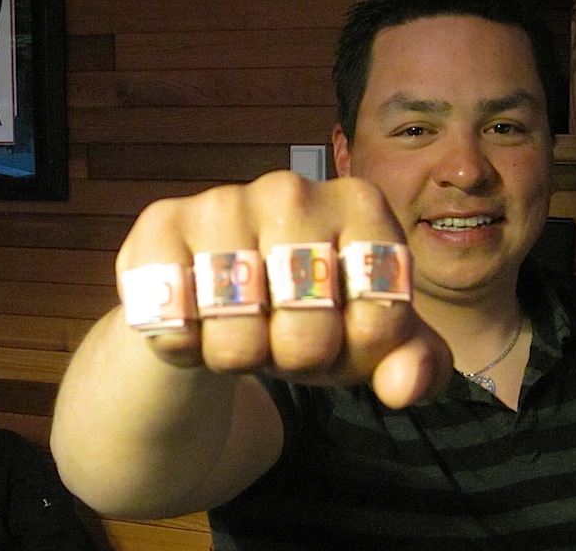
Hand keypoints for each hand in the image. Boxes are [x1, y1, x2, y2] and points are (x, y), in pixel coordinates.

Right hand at [115, 171, 452, 408]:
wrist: (221, 298)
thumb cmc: (309, 312)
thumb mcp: (372, 339)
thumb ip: (415, 362)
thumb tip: (406, 385)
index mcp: (362, 206)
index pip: (381, 319)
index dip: (359, 352)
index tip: (342, 334)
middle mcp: (293, 191)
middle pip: (308, 335)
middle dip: (298, 360)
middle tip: (284, 336)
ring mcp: (223, 202)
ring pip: (239, 340)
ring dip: (241, 359)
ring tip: (242, 330)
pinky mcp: (161, 225)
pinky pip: (175, 326)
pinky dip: (185, 348)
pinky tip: (195, 322)